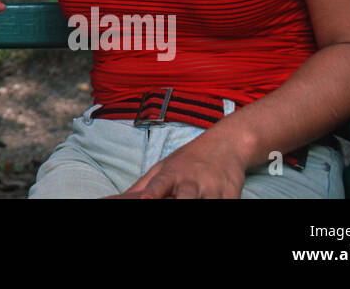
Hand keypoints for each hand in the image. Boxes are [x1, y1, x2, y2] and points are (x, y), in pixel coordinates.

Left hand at [120, 133, 247, 198]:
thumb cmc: (188, 160)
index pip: (159, 185)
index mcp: (172, 173)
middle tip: (176, 202)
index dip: (152, 194)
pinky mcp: (231, 195)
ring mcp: (213, 189)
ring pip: (207, 203)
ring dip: (201, 204)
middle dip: (182, 202)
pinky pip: (226, 205)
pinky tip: (213, 202)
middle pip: (185, 198)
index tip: (146, 200)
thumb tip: (117, 198)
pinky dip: (219, 204)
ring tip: (195, 202)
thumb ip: (143, 186)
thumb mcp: (163, 167)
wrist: (226, 144)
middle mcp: (192, 181)